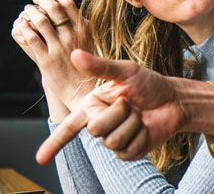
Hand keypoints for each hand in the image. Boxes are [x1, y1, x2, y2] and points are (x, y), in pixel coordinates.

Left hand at [10, 0, 94, 106]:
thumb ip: (74, 14)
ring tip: (27, 10)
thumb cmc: (84, 60)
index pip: (68, 3)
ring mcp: (59, 48)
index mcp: (84, 29)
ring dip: (31, 11)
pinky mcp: (46, 60)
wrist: (83, 89)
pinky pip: (31, 38)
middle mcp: (72, 37)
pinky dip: (24, 27)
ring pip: (41, 21)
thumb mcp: (85, 35)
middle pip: (53, 9)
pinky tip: (22, 24)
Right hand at [36, 49, 187, 163]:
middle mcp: (99, 124)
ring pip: (113, 141)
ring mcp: (114, 140)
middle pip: (95, 129)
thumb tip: (75, 54)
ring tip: (139, 114)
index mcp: (92, 106)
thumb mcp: (126, 71)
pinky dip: (141, 136)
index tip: (39, 159)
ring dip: (132, 124)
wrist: (174, 100)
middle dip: (118, 113)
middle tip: (130, 103)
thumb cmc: (149, 84)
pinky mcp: (129, 152)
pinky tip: (146, 127)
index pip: (69, 127)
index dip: (53, 143)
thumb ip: (100, 66)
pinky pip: (128, 150)